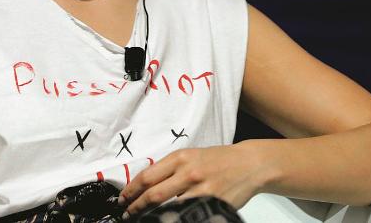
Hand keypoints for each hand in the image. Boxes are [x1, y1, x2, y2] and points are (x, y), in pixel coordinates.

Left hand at [117, 141, 267, 218]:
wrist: (248, 164)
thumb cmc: (217, 159)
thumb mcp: (190, 156)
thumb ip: (170, 168)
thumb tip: (145, 184)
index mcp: (179, 158)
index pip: (147, 176)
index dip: (131, 191)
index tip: (122, 199)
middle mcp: (188, 173)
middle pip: (153, 194)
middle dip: (136, 207)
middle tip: (127, 214)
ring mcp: (201, 190)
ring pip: (168, 208)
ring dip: (152, 216)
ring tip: (141, 220)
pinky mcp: (213, 203)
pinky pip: (188, 214)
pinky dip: (174, 218)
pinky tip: (167, 221)